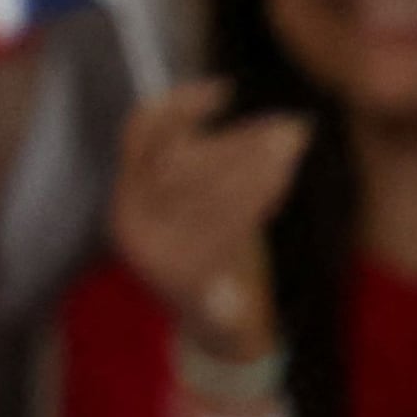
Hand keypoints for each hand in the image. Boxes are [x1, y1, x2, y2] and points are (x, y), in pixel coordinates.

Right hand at [110, 80, 306, 354]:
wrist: (211, 327)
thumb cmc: (204, 248)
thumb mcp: (186, 204)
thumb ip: (197, 156)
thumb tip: (224, 94)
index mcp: (125, 197)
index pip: (139, 134)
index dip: (179, 104)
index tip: (225, 89)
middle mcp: (130, 223)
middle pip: (181, 163)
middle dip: (237, 139)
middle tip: (286, 124)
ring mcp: (155, 253)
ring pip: (210, 193)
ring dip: (257, 163)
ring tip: (292, 141)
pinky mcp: (189, 278)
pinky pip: (229, 225)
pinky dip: (260, 193)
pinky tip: (283, 174)